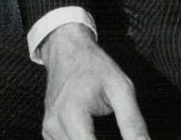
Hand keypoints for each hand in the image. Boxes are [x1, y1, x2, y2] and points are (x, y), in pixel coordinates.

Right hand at [39, 24, 150, 139]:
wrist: (66, 49)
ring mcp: (48, 129)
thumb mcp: (121, 89)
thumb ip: (133, 123)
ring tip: (108, 134)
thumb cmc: (94, 66)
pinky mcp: (48, 131)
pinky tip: (93, 137)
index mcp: (72, 114)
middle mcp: (54, 124)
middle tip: (121, 136)